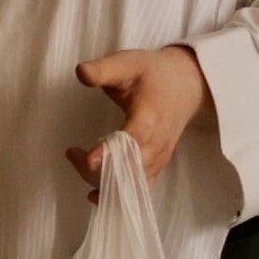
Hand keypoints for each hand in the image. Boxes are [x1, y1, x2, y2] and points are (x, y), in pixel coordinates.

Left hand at [74, 43, 209, 190]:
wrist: (186, 86)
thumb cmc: (153, 74)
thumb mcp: (128, 63)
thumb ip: (103, 69)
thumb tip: (81, 72)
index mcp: (150, 116)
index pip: (133, 139)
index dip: (112, 152)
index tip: (88, 160)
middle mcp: (158, 143)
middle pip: (128, 167)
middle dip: (96, 168)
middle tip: (71, 153)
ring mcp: (159, 157)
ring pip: (131, 182)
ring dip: (102, 180)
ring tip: (78, 161)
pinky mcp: (156, 165)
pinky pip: (138, 188)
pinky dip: (117, 195)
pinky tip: (95, 195)